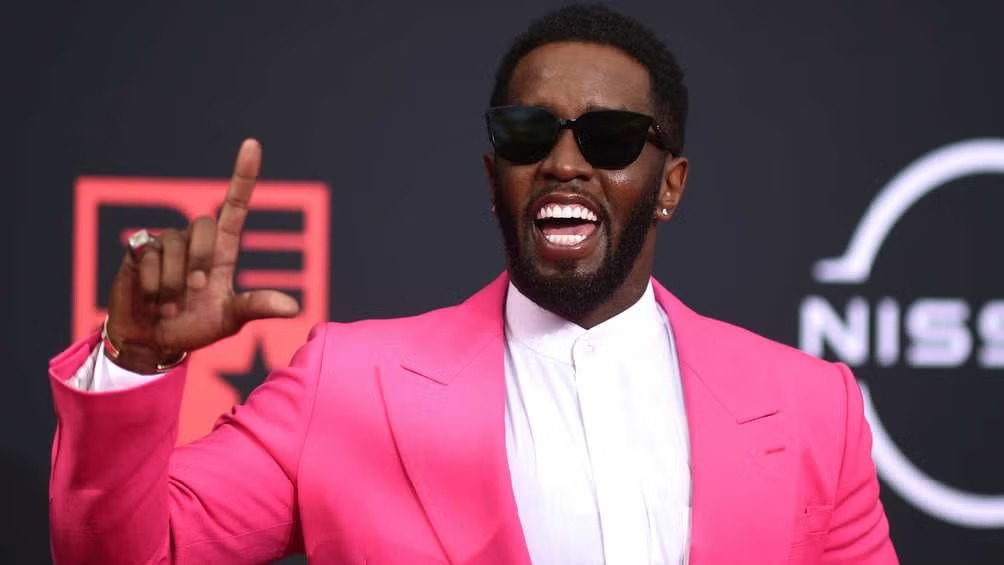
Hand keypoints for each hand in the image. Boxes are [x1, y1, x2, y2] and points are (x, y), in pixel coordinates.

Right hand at [104, 139, 299, 372]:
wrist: (153, 341)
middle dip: (200, 261)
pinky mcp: (138, 251)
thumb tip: (293, 309)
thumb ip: (256, 308)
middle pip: (204, 225)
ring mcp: (165, 243)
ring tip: (171, 305)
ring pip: (174, 245)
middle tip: (195, 290)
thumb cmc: (195, 326)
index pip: (235, 205)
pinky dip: (154, 286)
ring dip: (174, 282)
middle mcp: (195, 240)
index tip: (252, 144)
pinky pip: (149, 257)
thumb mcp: (229, 320)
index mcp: (222, 249)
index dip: (243, 175)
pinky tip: (152, 300)